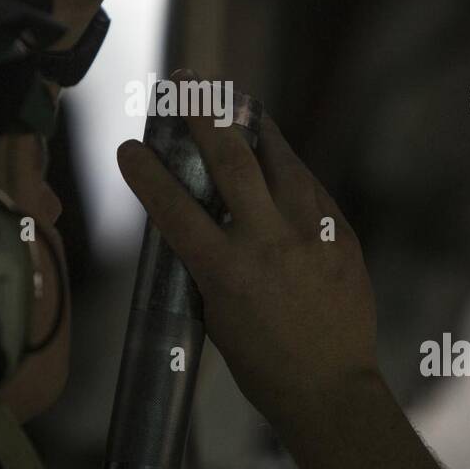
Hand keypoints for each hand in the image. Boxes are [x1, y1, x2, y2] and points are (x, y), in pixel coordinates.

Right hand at [115, 79, 379, 427]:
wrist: (331, 388)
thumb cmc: (262, 364)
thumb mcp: (215, 315)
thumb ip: (207, 264)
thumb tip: (200, 223)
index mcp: (226, 270)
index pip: (173, 209)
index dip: (146, 174)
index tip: (127, 147)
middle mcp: (269, 242)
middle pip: (232, 161)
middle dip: (203, 114)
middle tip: (187, 80)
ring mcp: (312, 234)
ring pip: (281, 161)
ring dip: (255, 128)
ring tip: (237, 103)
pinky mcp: (342, 234)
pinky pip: (311, 187)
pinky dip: (290, 169)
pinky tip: (279, 159)